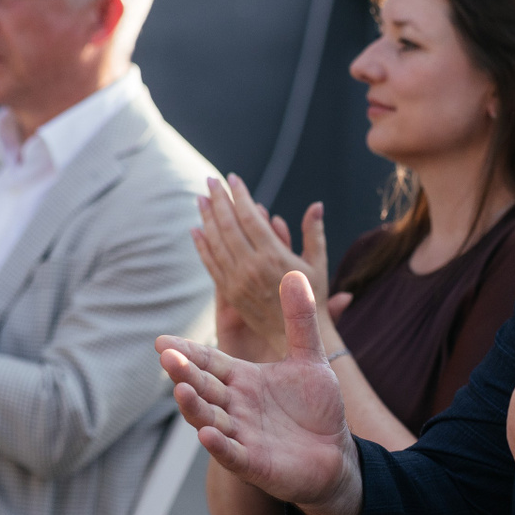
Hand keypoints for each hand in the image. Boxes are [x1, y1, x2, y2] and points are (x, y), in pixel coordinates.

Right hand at [158, 270, 362, 514]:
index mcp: (244, 379)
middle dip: (184, 374)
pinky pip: (232, 454)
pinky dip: (220, 446)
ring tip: (181, 392)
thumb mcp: (309, 358)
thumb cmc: (316, 408)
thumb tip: (293, 272)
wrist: (335, 453)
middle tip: (166, 357)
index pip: (209, 363)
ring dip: (194, 407)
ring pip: (209, 419)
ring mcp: (242, 435)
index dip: (187, 353)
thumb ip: (299, 320)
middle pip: (203, 388)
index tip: (162, 341)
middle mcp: (236, 406)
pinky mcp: (255, 463)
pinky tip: (207, 434)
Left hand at [193, 174, 334, 360]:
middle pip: (228, 226)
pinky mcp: (230, 293)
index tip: (232, 178)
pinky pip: (212, 264)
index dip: (240, 196)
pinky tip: (196, 229)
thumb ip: (314, 232)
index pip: (250, 217)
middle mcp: (253, 267)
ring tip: (200, 198)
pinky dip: (202, 245)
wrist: (297, 336)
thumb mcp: (318, 264)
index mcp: (275, 256)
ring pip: (216, 243)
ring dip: (206, 218)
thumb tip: (317, 204)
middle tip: (210, 180)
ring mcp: (238, 281)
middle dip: (218, 200)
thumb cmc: (312, 297)